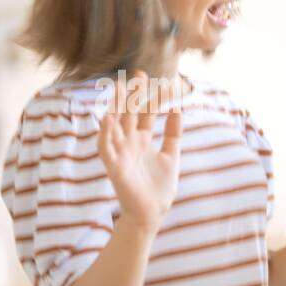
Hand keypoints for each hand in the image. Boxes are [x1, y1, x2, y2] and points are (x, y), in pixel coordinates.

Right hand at [99, 71, 181, 231]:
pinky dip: (106, 134)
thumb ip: (173, 134)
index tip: (160, 79)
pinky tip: (108, 119)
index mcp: (143, 139)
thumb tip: (178, 110)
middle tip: (139, 73)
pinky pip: (107, 147)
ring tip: (119, 88)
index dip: (152, 96)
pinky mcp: (114, 166)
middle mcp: (130, 142)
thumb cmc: (158, 187)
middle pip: (130, 113)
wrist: (152, 213)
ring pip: (116, 125)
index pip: (146, 112)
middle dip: (134, 94)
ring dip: (116, 106)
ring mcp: (121, 153)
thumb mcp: (171, 155)